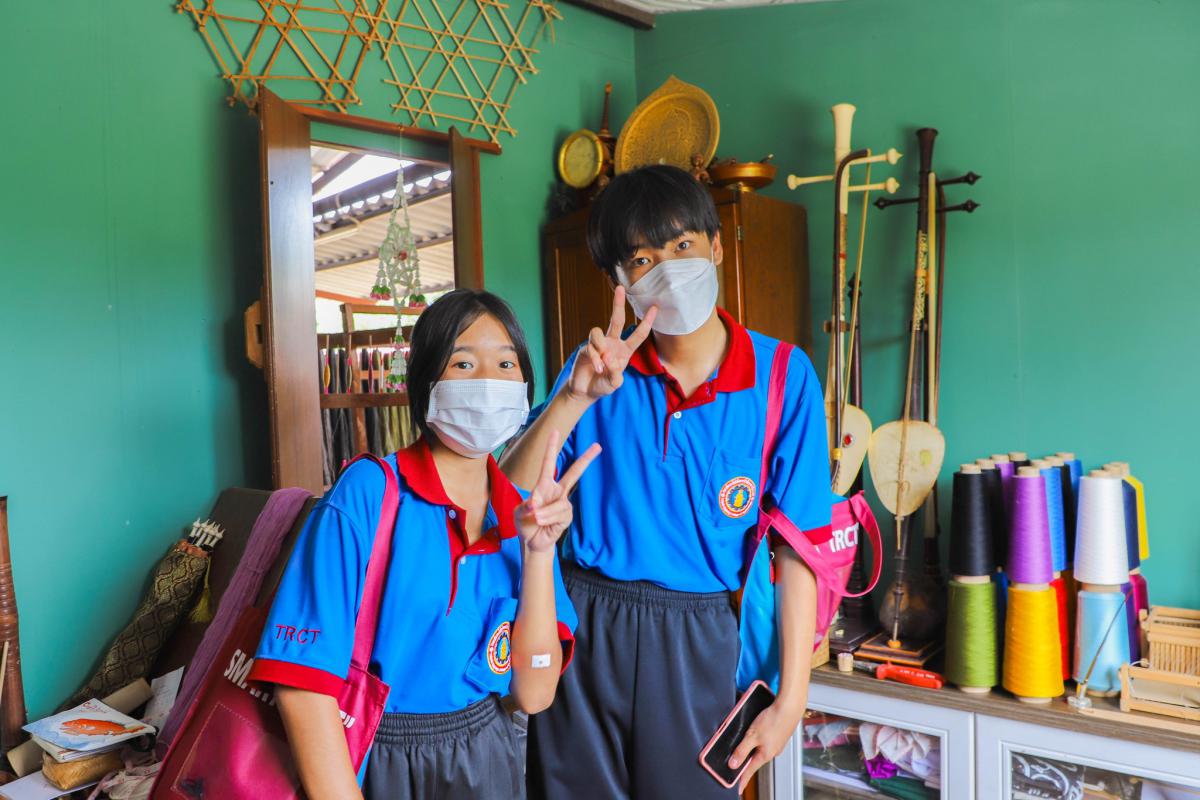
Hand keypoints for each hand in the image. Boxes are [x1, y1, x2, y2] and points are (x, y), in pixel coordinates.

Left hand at [515, 431, 600, 552]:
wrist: (532, 541)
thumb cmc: (525, 523)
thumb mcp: (519, 512)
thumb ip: (526, 506)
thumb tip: (537, 505)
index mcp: (543, 485)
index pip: (548, 463)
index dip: (551, 447)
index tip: (555, 431)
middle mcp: (557, 491)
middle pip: (574, 473)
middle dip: (586, 460)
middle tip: (598, 446)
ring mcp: (564, 503)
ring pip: (559, 503)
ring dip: (544, 513)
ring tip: (536, 519)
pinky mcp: (567, 516)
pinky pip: (560, 514)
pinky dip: (548, 518)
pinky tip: (543, 523)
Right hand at [565, 286, 655, 401]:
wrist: (584, 392)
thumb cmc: (602, 385)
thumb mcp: (614, 383)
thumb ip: (616, 375)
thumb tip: (609, 359)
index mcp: (624, 350)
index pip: (638, 334)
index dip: (646, 321)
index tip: (655, 307)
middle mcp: (612, 344)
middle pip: (616, 319)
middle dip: (618, 303)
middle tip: (620, 288)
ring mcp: (598, 345)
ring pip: (597, 332)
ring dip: (601, 347)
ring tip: (602, 365)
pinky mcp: (585, 350)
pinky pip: (590, 348)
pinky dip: (595, 359)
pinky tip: (597, 368)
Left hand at [728, 700, 803, 792]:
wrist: (790, 707)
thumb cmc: (774, 720)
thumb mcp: (752, 736)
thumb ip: (742, 750)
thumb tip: (733, 764)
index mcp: (765, 754)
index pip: (750, 771)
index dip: (743, 780)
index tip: (738, 788)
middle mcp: (772, 751)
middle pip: (755, 760)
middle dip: (746, 762)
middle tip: (737, 766)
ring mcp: (777, 743)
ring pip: (760, 750)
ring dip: (752, 749)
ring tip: (745, 746)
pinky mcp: (779, 735)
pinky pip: (766, 742)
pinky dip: (759, 741)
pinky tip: (757, 732)